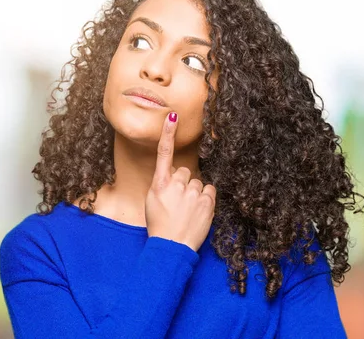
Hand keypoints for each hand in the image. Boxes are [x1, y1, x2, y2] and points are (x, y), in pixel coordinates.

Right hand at [145, 112, 216, 251]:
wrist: (172, 247)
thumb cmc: (160, 226)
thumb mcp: (153, 202)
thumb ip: (163, 185)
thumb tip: (174, 177)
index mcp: (159, 184)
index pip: (164, 154)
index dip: (168, 134)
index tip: (172, 117)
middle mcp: (176, 185)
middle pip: (185, 172)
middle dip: (183, 183)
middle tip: (178, 202)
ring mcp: (193, 193)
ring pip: (198, 183)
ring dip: (195, 193)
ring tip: (187, 211)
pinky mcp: (207, 201)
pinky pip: (210, 191)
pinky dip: (206, 198)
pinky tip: (198, 210)